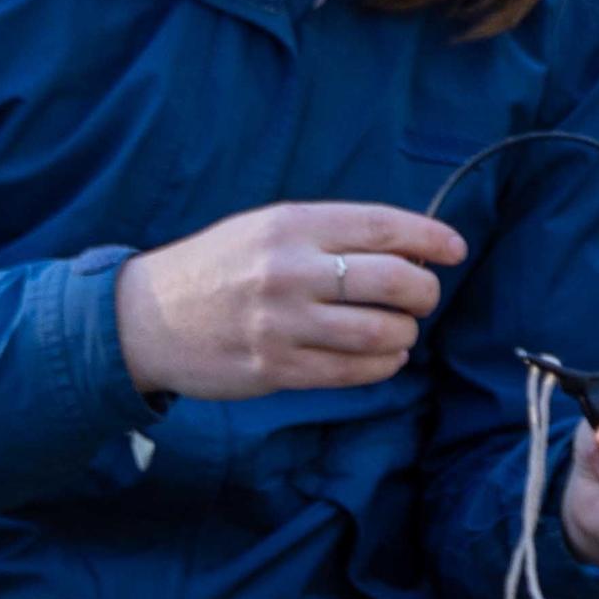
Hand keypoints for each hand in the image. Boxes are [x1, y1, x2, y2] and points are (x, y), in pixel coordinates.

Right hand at [113, 202, 469, 399]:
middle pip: (395, 281)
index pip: (383, 226)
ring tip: (397, 330)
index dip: (431, 238)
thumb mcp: (265, 229)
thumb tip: (409, 250)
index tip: (454, 249)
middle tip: (421, 297)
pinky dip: (383, 366)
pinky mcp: (276, 368)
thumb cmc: (217, 269)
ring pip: (382, 333)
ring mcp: (283, 323)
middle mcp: (289, 270)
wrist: (145, 318)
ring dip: (404, 334)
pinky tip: (382, 357)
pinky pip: (355, 372)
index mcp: (290, 225)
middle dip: (424, 291)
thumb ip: (330, 236)